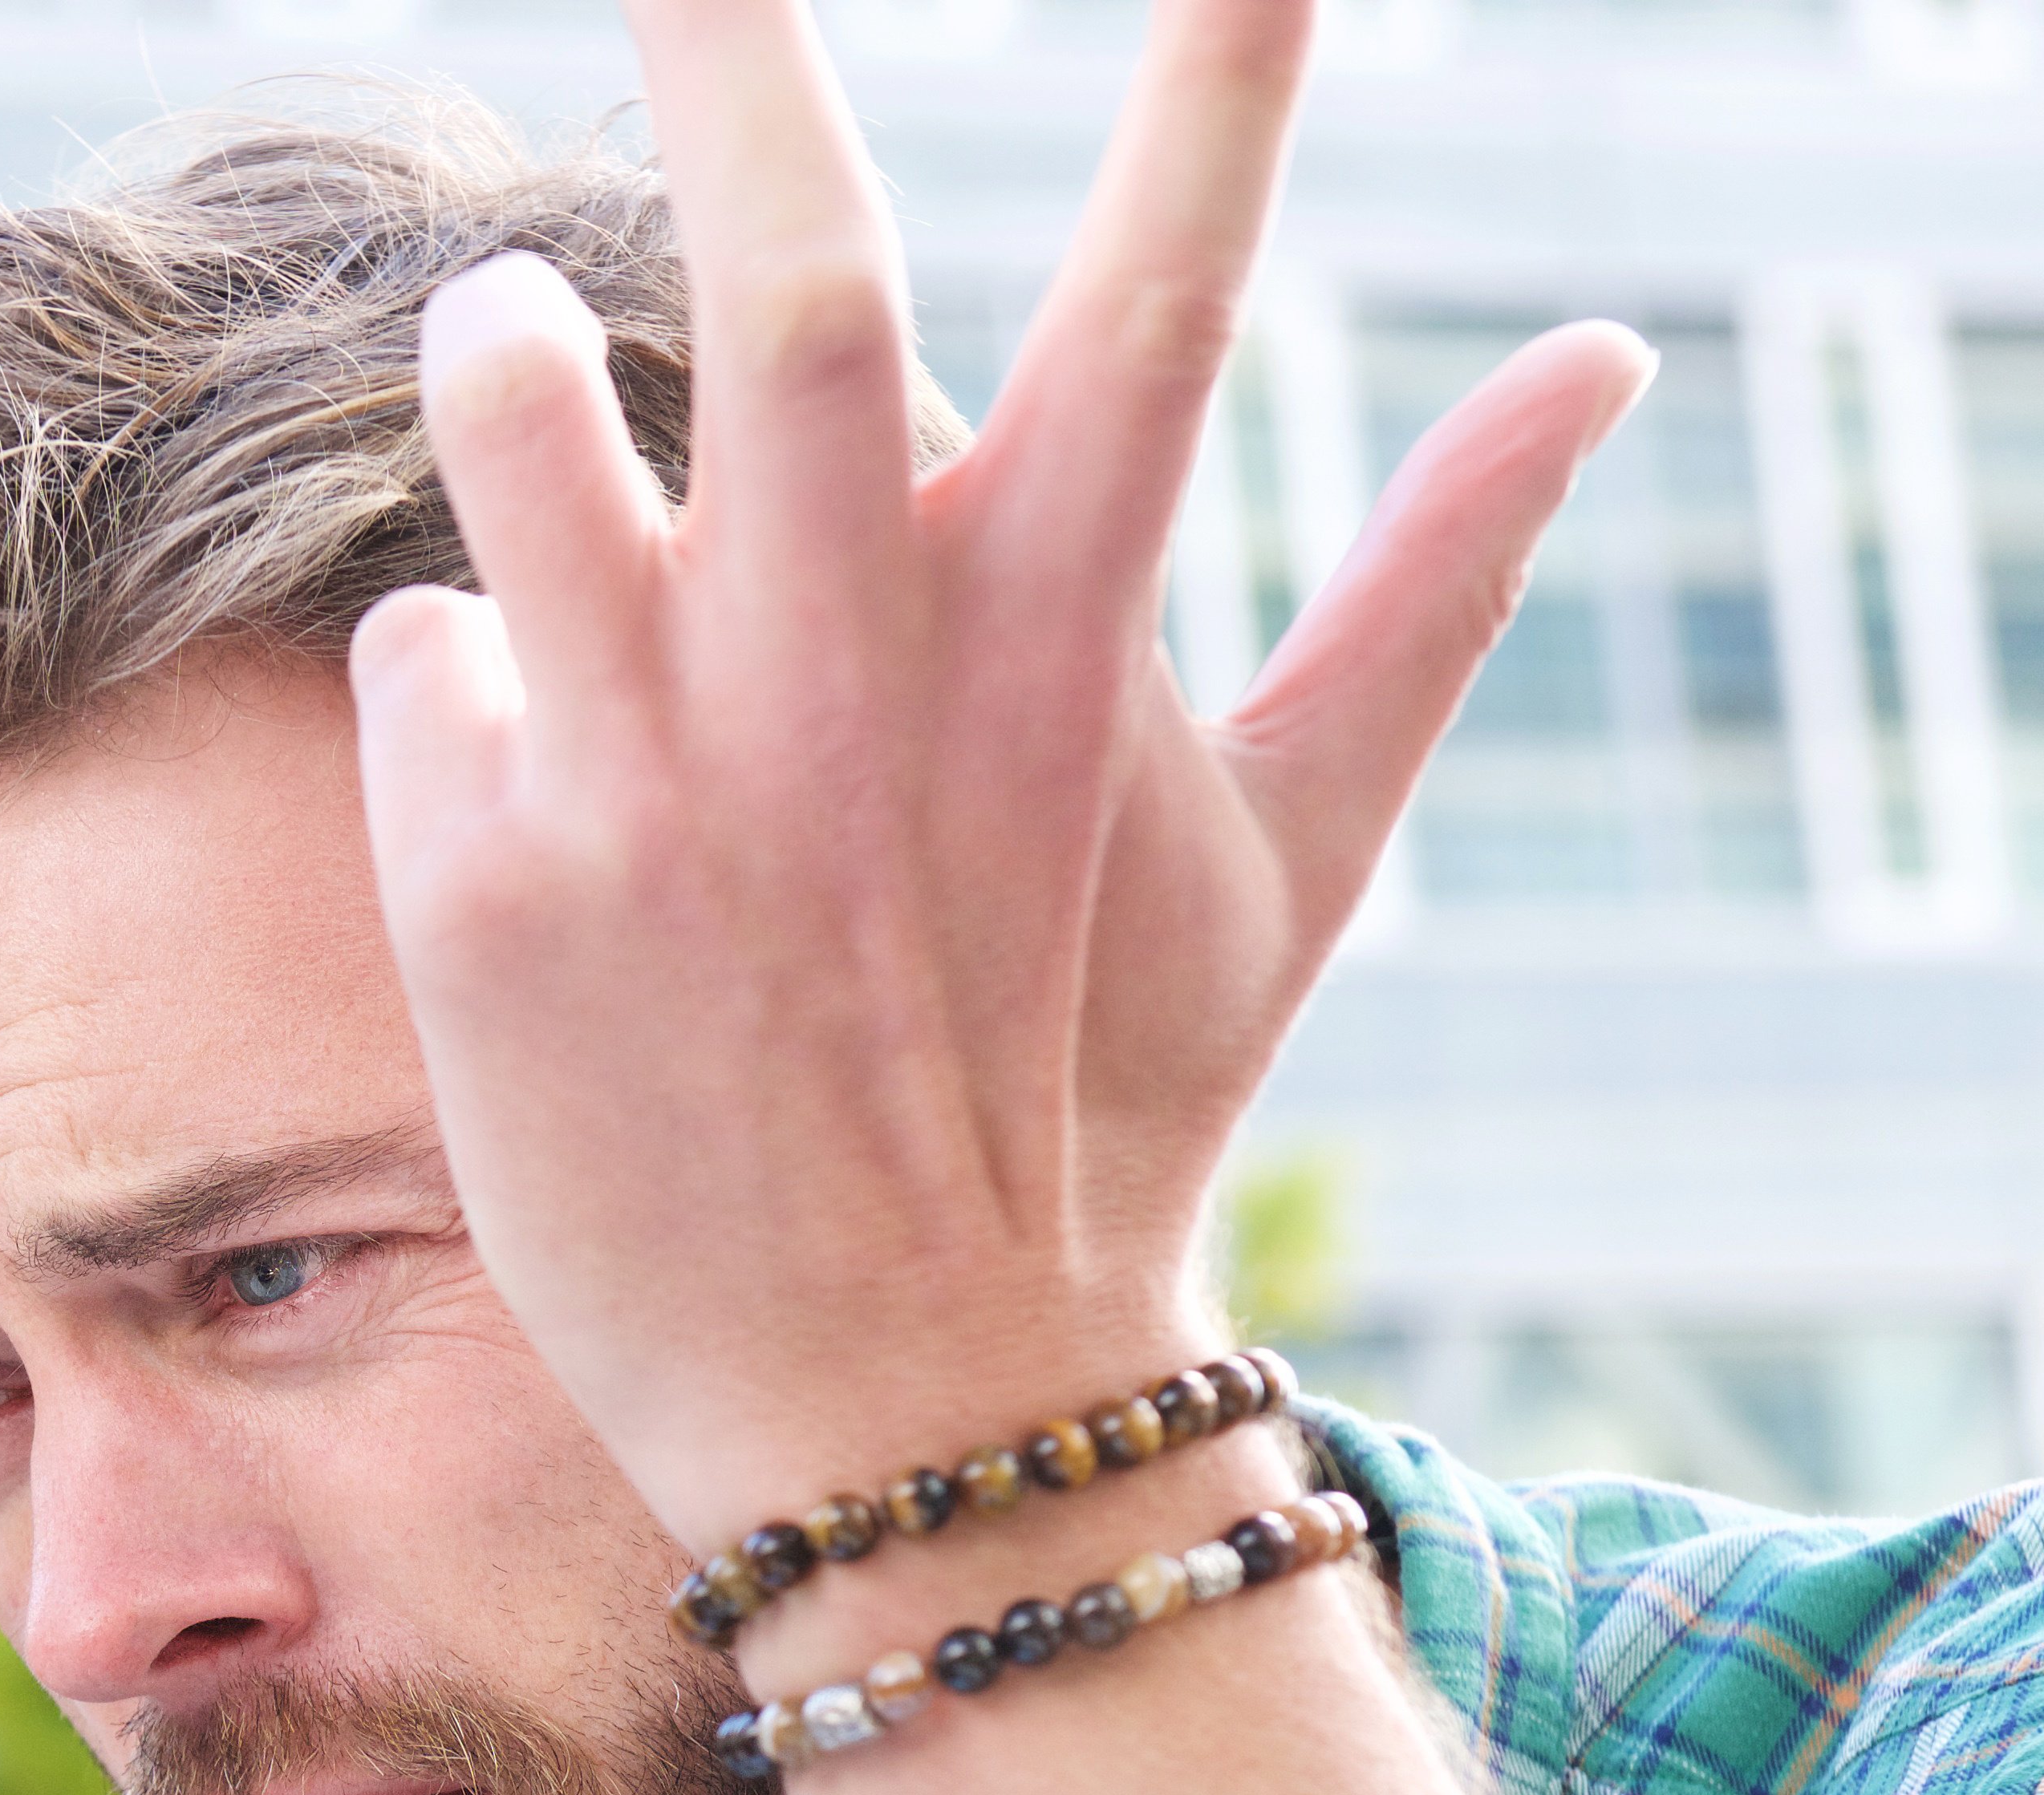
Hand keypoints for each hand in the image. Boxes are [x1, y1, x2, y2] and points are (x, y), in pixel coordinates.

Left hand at [349, 0, 1650, 1541]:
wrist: (910, 1408)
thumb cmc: (1113, 1107)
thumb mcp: (1302, 859)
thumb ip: (1436, 581)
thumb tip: (1615, 358)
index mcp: (1071, 634)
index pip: (1171, 271)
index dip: (1216, 67)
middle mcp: (858, 678)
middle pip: (786, 273)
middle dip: (726, 36)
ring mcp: (660, 777)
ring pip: (519, 407)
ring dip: (509, 348)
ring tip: (516, 338)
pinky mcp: (490, 888)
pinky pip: (428, 665)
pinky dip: (470, 700)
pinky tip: (536, 815)